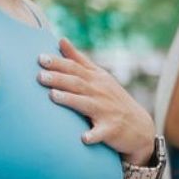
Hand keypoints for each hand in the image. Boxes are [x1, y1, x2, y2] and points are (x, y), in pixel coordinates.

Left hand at [39, 38, 154, 163]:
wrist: (139, 126)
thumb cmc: (112, 99)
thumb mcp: (99, 76)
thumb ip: (79, 60)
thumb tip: (61, 40)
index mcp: (96, 79)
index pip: (75, 67)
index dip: (58, 62)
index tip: (40, 58)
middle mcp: (100, 92)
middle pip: (77, 83)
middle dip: (59, 79)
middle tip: (40, 76)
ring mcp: (106, 111)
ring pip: (86, 104)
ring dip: (70, 100)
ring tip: (53, 96)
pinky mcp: (110, 130)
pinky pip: (101, 133)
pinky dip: (93, 135)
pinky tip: (83, 138)